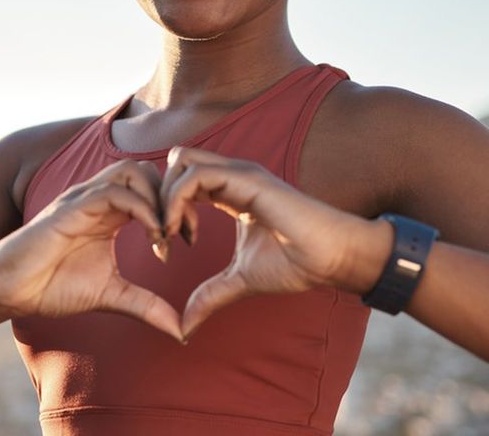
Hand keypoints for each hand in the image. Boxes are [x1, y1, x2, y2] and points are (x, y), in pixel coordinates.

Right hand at [0, 159, 181, 340]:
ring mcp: (84, 199)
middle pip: (149, 170)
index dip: (178, 208)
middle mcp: (99, 198)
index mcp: (110, 212)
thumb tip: (180, 329)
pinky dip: (141, 209)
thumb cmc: (53, 286)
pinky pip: (114, 192)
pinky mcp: (72, 208)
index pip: (154, 188)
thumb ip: (146, 305)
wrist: (10, 289)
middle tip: (186, 234)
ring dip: (158, 198)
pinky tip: (152, 237)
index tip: (191, 240)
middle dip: (175, 197)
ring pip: (133, 171)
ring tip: (167, 235)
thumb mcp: (112, 295)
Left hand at [160, 147, 388, 339]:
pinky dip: (177, 202)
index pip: (182, 179)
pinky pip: (196, 176)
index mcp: (230, 190)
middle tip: (163, 237)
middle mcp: (232, 174)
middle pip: (174, 162)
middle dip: (158, 196)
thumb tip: (184, 326)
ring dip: (165, 198)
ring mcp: (239, 172)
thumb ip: (210, 295)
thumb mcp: (240, 280)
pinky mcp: (246, 178)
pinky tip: (183, 233)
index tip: (167, 245)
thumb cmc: (295, 264)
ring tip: (169, 235)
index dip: (165, 208)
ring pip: (179, 161)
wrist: (330, 259)